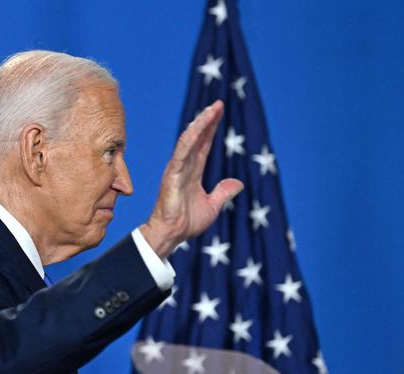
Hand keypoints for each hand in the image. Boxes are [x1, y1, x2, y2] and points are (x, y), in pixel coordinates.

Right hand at [139, 101, 243, 258]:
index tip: (219, 112)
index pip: (204, 145)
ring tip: (211, 110)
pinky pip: (181, 153)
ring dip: (200, 125)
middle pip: (197, 138)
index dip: (211, 128)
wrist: (173, 234)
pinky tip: (198, 128)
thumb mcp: (213, 206)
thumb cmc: (186, 222)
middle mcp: (184, 166)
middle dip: (207, 120)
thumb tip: (238, 183)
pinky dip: (189, 140)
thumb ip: (223, 192)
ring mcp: (176, 169)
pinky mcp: (171, 175)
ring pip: (188, 141)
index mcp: (193, 171)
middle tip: (218, 104)